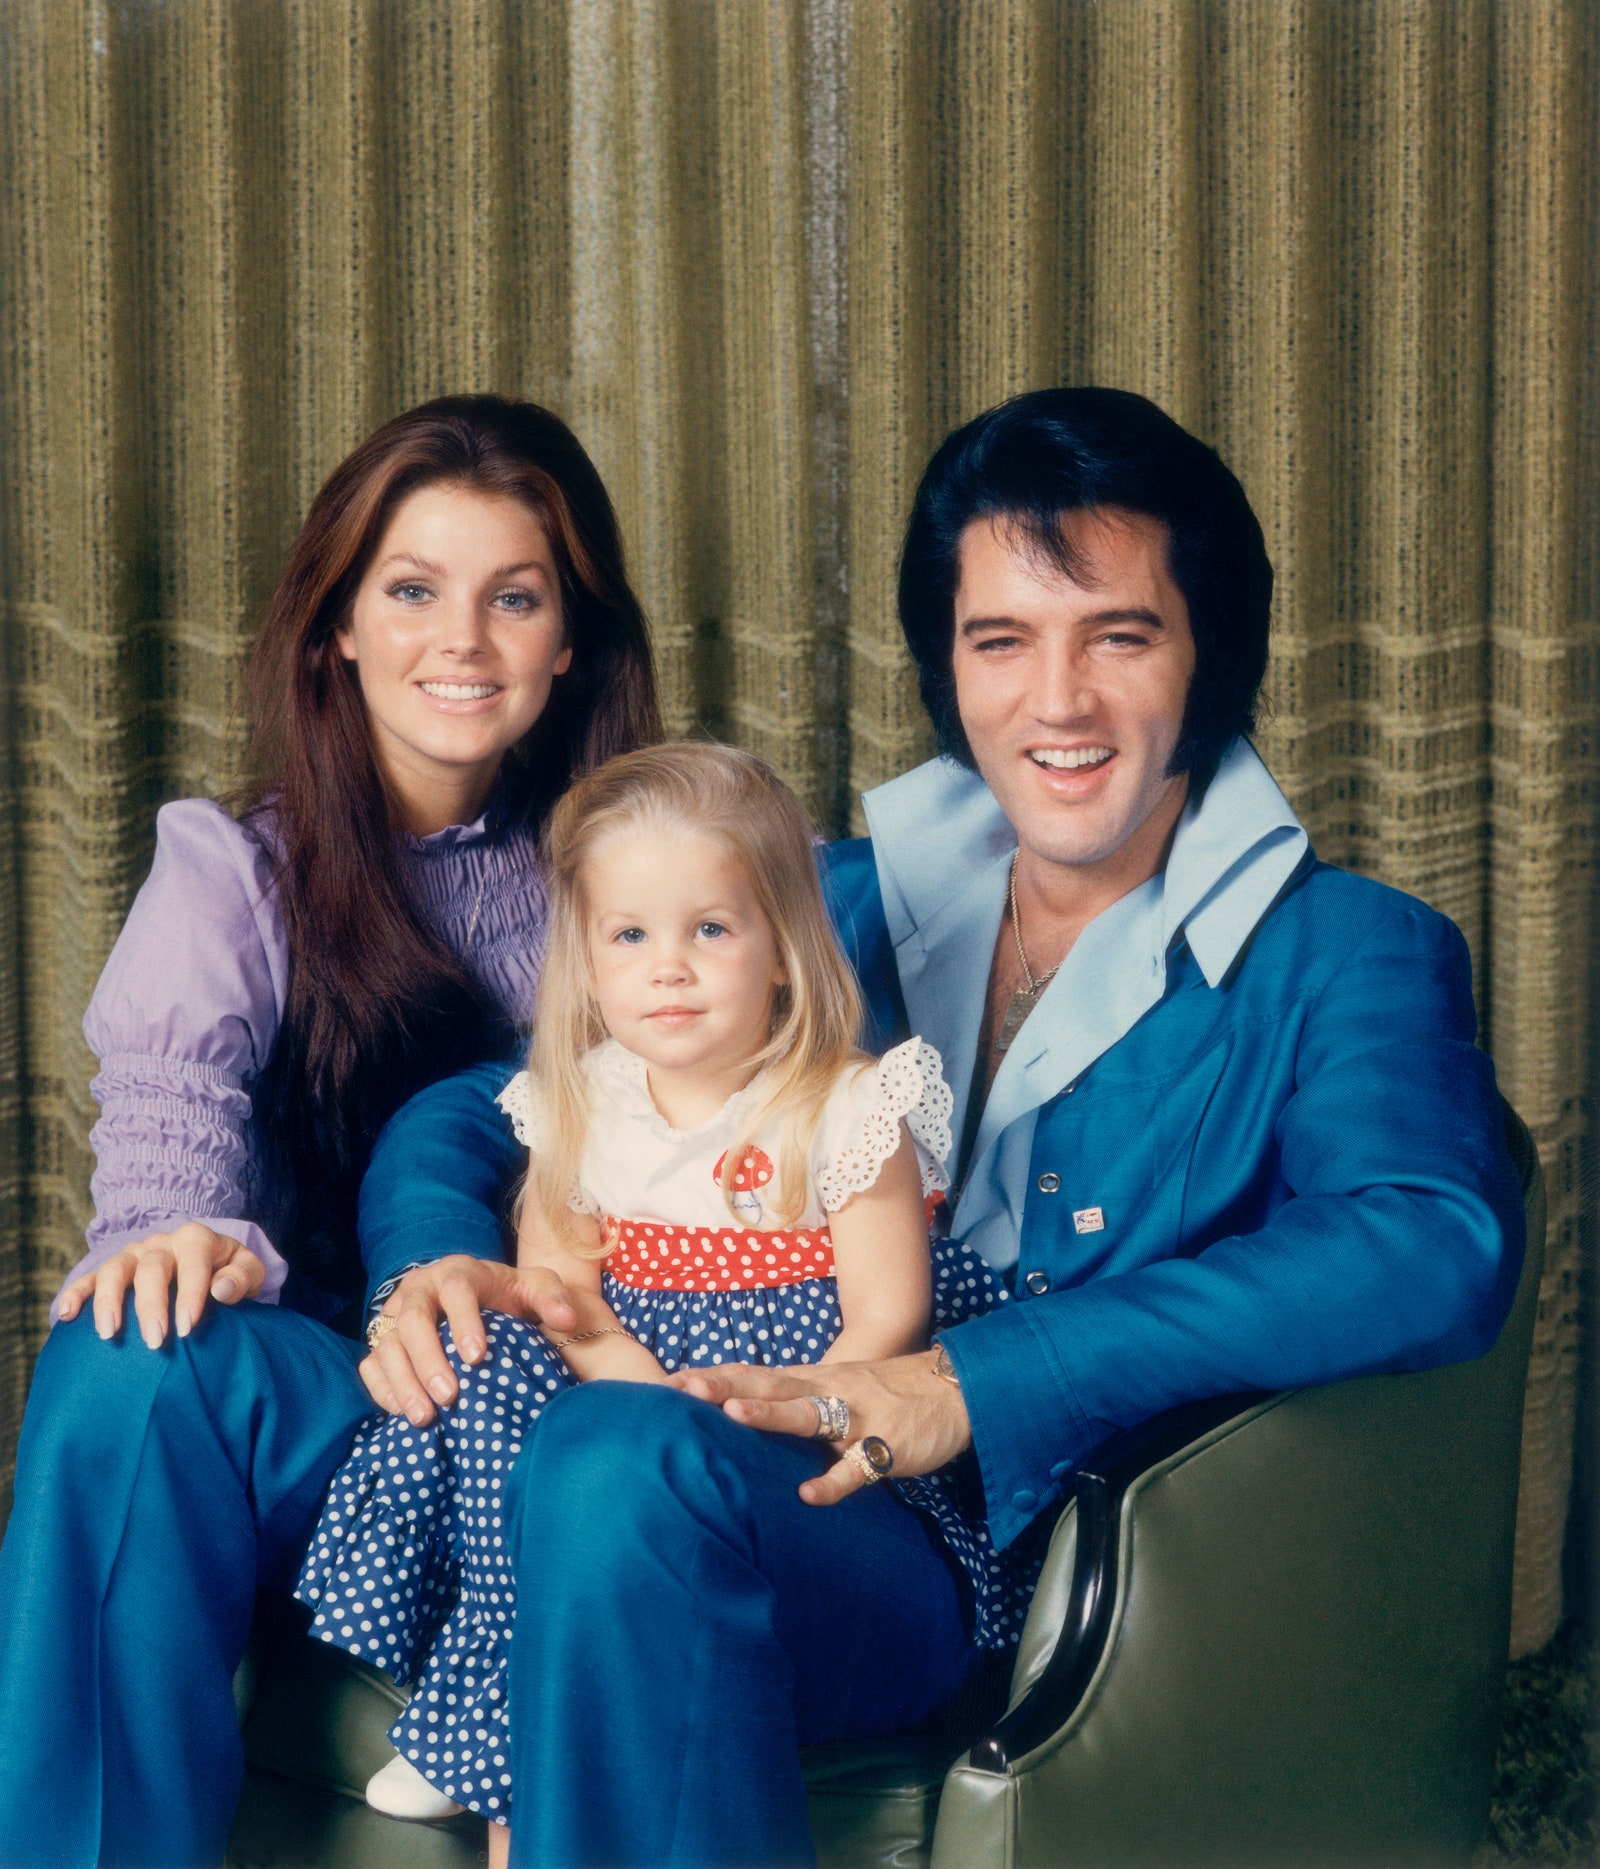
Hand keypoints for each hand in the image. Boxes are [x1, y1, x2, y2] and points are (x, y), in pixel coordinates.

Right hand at [55, 1222, 265, 1347]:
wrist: (213, 1266)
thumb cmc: (230, 1274)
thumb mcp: (249, 1271)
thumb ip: (243, 1277)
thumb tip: (222, 1290)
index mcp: (197, 1239)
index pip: (193, 1263)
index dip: (190, 1295)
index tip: (187, 1328)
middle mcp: (162, 1242)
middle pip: (151, 1268)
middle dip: (151, 1305)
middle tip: (154, 1341)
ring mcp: (134, 1254)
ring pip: (115, 1269)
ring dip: (109, 1300)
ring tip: (109, 1333)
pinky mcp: (115, 1269)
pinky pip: (90, 1277)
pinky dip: (76, 1292)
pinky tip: (66, 1315)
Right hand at [361, 1256, 578, 1426]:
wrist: (471, 1296)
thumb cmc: (505, 1295)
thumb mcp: (533, 1287)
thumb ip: (552, 1298)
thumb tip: (567, 1320)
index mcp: (457, 1272)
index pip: (456, 1290)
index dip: (464, 1321)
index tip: (477, 1358)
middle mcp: (419, 1289)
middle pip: (414, 1320)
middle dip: (429, 1360)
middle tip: (449, 1397)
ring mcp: (395, 1315)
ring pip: (388, 1345)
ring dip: (403, 1382)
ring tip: (424, 1417)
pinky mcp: (381, 1341)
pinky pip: (371, 1364)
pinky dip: (382, 1389)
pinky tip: (401, 1413)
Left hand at [669, 1349, 971, 1505]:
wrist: (953, 1388)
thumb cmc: (885, 1393)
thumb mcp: (834, 1390)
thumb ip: (793, 1402)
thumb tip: (742, 1417)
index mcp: (811, 1380)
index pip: (752, 1374)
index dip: (711, 1376)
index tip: (664, 1381)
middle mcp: (826, 1391)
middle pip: (767, 1385)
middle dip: (723, 1387)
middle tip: (679, 1387)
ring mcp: (856, 1418)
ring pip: (808, 1413)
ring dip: (770, 1415)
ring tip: (731, 1417)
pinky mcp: (885, 1447)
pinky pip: (856, 1467)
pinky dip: (833, 1481)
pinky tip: (808, 1496)